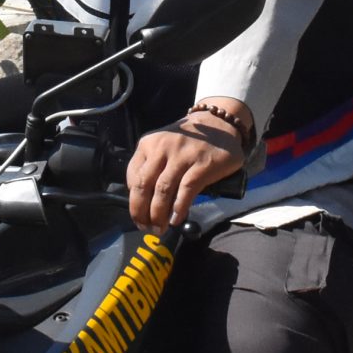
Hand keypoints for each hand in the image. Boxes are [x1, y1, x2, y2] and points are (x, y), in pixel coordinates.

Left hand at [127, 110, 246, 230]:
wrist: (219, 123)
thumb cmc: (186, 143)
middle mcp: (163, 147)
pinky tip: (176, 219)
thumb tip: (144, 204)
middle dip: (141, 212)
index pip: (133, 177)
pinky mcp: (203, 164)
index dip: (133, 201)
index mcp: (148, 144)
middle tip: (146, 228)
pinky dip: (179, 208)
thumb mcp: (162, 147)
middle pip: (144, 185)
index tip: (138, 216)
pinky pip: (186, 190)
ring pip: (163, 190)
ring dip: (158, 214)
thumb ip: (151, 168)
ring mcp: (183, 155)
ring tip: (160, 228)